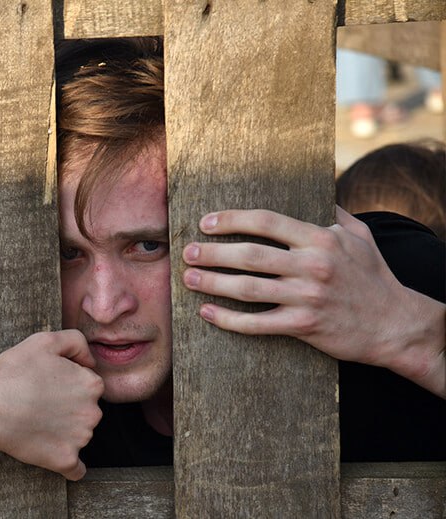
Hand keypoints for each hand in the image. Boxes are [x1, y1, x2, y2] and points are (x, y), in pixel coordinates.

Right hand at [0, 330, 103, 479]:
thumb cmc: (13, 370)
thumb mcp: (46, 340)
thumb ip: (76, 342)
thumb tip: (90, 362)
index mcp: (91, 384)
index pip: (89, 386)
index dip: (67, 384)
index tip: (47, 386)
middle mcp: (92, 412)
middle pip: (86, 411)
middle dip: (69, 409)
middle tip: (40, 404)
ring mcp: (80, 439)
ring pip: (79, 436)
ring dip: (64, 432)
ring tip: (35, 422)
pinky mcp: (65, 460)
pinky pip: (76, 469)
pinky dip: (67, 463)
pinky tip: (50, 451)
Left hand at [181, 207, 444, 396]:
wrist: (396, 325)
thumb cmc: (374, 277)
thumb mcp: (360, 236)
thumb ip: (332, 213)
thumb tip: (312, 190)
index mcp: (321, 239)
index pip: (267, 222)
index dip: (232, 220)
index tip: (206, 222)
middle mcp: (312, 266)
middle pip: (250, 255)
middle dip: (213, 253)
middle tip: (188, 253)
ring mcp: (307, 297)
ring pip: (248, 289)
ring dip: (212, 283)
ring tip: (189, 279)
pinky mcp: (303, 326)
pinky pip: (257, 324)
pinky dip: (228, 319)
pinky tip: (207, 313)